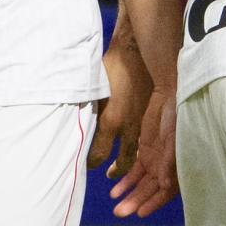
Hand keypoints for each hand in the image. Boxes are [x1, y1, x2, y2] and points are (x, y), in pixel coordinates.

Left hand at [86, 40, 150, 176]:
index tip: (84, 164)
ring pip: (137, 148)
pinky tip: (130, 141)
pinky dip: (136, 142)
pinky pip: (142, 135)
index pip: (99, 155)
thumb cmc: (109, 68)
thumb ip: (87, 114)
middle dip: (118, 171)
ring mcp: (141, 120)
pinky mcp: (149, 112)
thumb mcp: (91, 93)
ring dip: (129, 159)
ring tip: (121, 165)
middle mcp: (128, 126)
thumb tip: (77, 129)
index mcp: (111, 122)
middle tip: (110, 174)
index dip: (90, 163)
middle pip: (126, 160)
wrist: (134, 51)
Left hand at [110, 88, 178, 216]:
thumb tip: (165, 185)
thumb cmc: (178, 117)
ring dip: (128, 191)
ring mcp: (155, 159)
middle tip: (119, 212)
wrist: (170, 95)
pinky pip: (133, 168)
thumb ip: (170, 162)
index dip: (154, 203)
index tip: (139, 213)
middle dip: (136, 201)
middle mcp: (166, 167)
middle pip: (150, 190)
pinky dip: (123, 176)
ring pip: (140, 181)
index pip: (166, 191)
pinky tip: (111, 181)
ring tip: (114, 199)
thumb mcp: (175, 140)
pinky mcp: (145, 150)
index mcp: (178, 167)